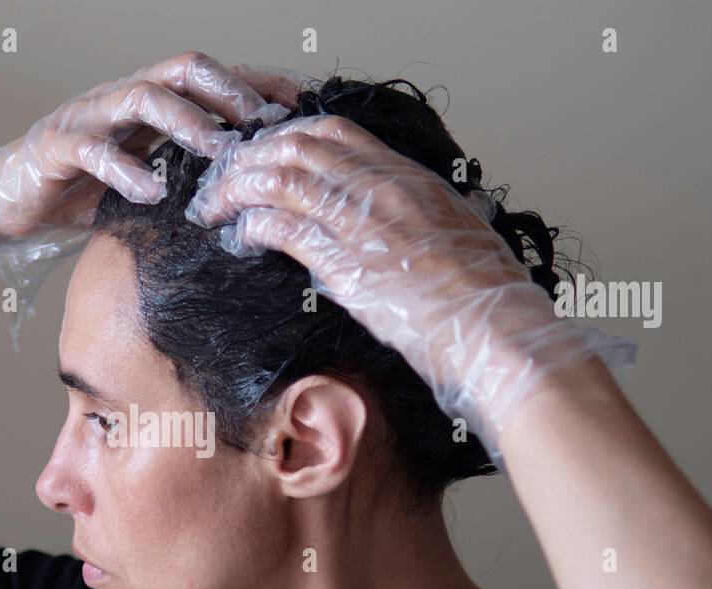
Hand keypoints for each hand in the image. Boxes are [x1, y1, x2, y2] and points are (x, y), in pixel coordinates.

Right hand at [0, 52, 301, 309]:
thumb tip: (242, 202)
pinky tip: (152, 192)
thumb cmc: (76, 193)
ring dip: (186, 123)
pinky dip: (126, 169)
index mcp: (144, 105)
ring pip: (142, 98)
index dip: (250, 85)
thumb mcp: (140, 183)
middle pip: (181, 70)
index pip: (206, 80)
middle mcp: (119, 99)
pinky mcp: (56, 147)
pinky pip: (94, 150)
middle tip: (263, 123)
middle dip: (228, 92)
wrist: (4, 202)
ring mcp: (87, 118)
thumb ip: (181, 181)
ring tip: (216, 152)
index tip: (294, 105)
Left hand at [184, 113, 634, 461]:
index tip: (260, 158)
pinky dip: (250, 226)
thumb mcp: (455, 239)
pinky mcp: (348, 264)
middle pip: (295, 146)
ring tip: (212, 208)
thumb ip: (415, 223)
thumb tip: (389, 230)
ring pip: (280, 178)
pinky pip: (282, 226)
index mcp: (409, 178)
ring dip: (235, 189)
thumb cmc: (484, 302)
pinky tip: (237, 237)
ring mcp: (364, 223)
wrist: (499, 335)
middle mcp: (383, 189)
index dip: (285, 138)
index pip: (333, 132)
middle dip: (247, 159)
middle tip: (221, 184)